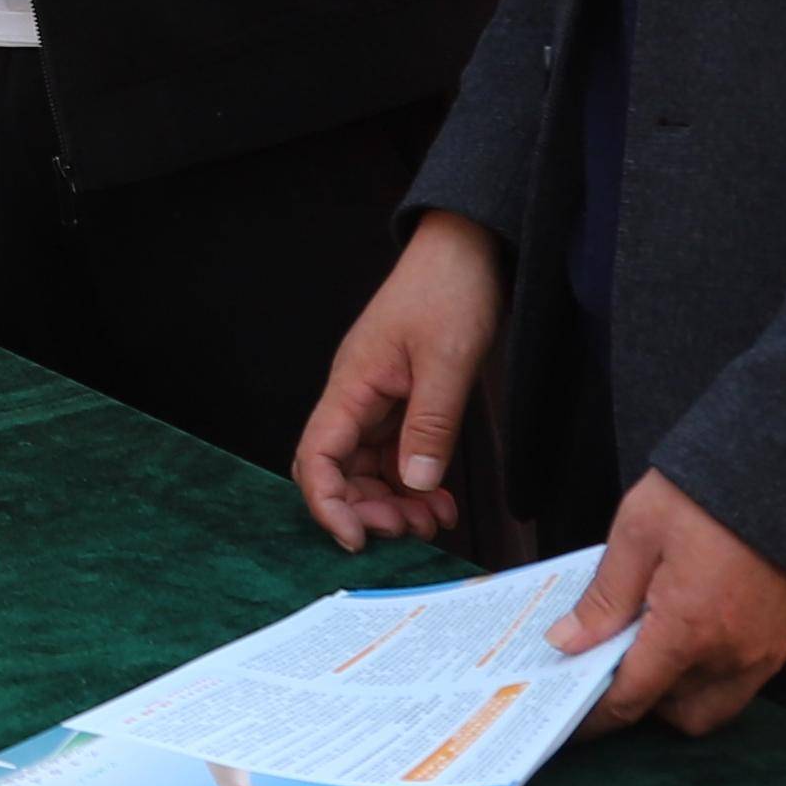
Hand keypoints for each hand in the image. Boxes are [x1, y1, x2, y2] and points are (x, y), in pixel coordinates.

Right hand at [295, 207, 507, 547]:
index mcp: (353, 384)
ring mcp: (379, 399)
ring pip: (369, 469)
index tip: (357, 539)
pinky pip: (397, 455)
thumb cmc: (449, 289)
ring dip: (394, 502)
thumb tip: (414, 485)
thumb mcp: (447, 361)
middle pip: (339, 471)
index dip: (328, 504)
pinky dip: (414, 484)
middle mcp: (357, 396)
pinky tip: (441, 501)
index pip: (317, 457)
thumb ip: (430, 425)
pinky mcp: (403, 401)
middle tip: (411, 530)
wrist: (468, 247)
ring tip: (434, 521)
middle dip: (367, 510)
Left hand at [553, 467, 785, 734]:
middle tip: (613, 667)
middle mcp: (731, 655)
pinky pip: (743, 683)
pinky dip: (712, 677)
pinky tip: (691, 637)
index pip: (632, 698)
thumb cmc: (709, 493)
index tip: (571, 719)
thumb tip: (567, 642)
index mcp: (688, 630)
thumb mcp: (639, 531)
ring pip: (713, 706)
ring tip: (652, 650)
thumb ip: (604, 596)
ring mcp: (765, 652)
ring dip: (679, 695)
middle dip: (641, 703)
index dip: (596, 717)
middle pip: (675, 712)